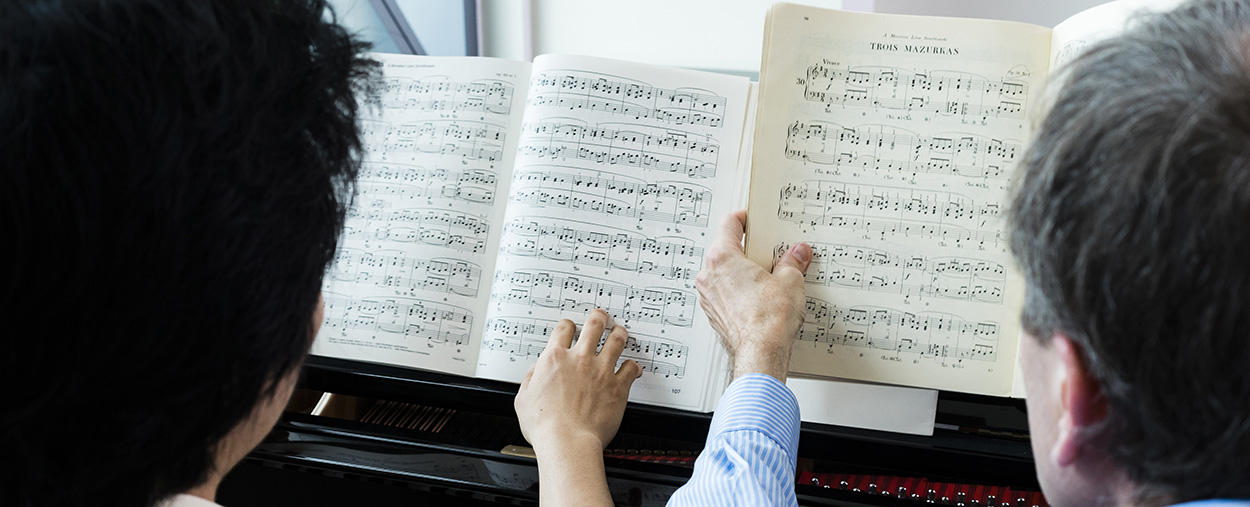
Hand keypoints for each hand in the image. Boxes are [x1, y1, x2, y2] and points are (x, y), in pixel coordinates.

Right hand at [514, 309, 642, 451]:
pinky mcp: (617, 386)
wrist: (567, 441)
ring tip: (620, 332)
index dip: (568, 325)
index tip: (570, 327)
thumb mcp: (523, 399)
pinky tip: (633, 368)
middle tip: (601, 316)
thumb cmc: (545, 426)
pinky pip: (631, 369)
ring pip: (617, 340)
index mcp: (555, 359)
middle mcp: (580, 359)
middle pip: (594, 325)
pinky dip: (633, 367)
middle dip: (599, 317)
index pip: (563, 329)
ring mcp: (601, 371)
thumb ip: (530, 380)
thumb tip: (534, 372)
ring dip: (620, 334)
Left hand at [695, 210, 811, 380]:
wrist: (761, 353)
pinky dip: (738, 290)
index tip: (755, 219)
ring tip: (767, 277)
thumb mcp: (790, 281)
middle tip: (769, 250)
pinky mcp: (714, 314)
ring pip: (723, 273)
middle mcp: (708, 275)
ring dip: (742, 271)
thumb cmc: (768, 320)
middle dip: (748, 249)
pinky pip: (724, 293)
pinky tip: (758, 297)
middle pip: (725, 249)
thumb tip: (797, 254)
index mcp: (722, 258)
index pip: (729, 224)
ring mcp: (708, 296)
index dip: (745, 218)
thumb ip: (792, 262)